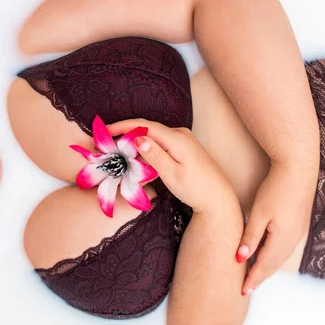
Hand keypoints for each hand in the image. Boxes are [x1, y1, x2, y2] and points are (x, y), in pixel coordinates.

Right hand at [108, 119, 233, 212]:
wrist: (218, 199)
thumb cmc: (196, 189)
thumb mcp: (172, 174)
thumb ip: (155, 155)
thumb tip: (138, 138)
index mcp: (177, 138)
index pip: (145, 126)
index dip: (123, 126)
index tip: (105, 131)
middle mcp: (181, 134)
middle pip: (148, 128)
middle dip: (126, 133)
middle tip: (107, 142)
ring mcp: (183, 139)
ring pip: (153, 136)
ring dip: (135, 141)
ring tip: (117, 149)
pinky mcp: (184, 147)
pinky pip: (161, 142)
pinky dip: (146, 147)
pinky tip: (137, 155)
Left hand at [236, 164, 316, 294]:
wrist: (298, 168)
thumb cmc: (277, 189)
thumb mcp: (259, 213)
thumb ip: (250, 237)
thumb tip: (240, 259)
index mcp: (282, 239)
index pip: (264, 266)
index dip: (253, 279)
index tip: (242, 291)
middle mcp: (293, 239)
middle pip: (273, 264)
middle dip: (260, 277)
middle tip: (247, 288)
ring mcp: (298, 232)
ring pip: (280, 257)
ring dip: (267, 267)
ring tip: (255, 275)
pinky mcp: (298, 223)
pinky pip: (284, 247)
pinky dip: (273, 256)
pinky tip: (267, 254)